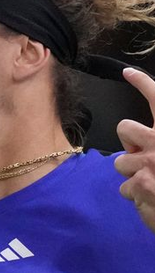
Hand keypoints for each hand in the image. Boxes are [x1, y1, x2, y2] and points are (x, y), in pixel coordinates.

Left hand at [116, 68, 154, 232]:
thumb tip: (147, 141)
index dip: (143, 82)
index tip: (128, 72)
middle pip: (124, 128)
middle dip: (130, 142)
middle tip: (145, 156)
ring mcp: (149, 163)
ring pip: (120, 161)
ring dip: (132, 172)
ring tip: (153, 182)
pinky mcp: (140, 184)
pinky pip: (124, 188)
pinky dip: (136, 196)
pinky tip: (153, 199)